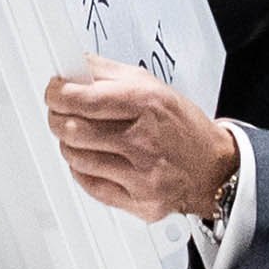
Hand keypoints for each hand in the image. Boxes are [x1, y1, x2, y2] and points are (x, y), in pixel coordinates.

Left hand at [45, 60, 238, 223]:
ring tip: (81, 136)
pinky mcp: (140, 203)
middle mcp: (144, 141)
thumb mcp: (151, 85)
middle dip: (57, 117)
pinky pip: (90, 184)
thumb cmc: (181, 125)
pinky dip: (83, 169)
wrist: (213, 167)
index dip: (58, 93)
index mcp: (146, 105)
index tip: (55, 91)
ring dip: (69, 144)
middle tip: (61, 112)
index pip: (83, 99)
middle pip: (72, 130)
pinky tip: (94, 158)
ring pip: (76, 158)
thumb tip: (72, 66)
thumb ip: (107, 72)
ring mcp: (142, 176)